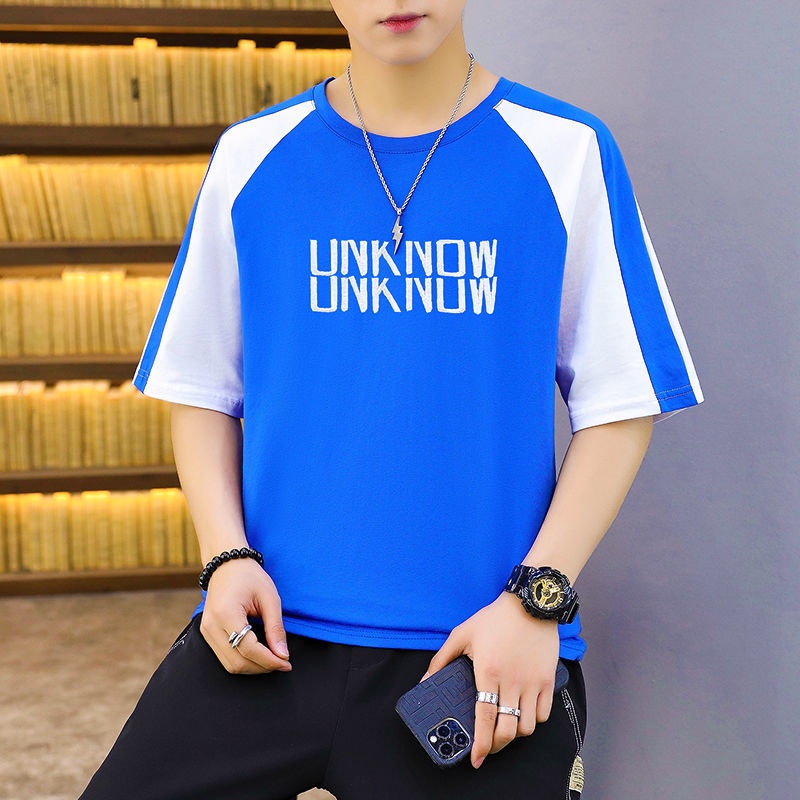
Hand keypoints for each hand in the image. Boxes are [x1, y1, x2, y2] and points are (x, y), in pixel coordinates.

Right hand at [199, 557, 291, 674]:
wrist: (227, 565)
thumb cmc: (249, 577)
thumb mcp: (269, 597)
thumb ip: (276, 627)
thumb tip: (283, 655)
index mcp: (225, 613)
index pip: (248, 648)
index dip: (269, 660)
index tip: (286, 662)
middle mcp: (211, 626)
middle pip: (237, 662)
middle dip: (262, 667)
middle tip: (283, 663)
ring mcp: (206, 631)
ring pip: (230, 664)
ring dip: (253, 667)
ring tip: (273, 660)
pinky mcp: (207, 634)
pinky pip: (225, 657)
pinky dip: (244, 661)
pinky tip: (259, 655)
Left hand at [424, 592, 559, 767]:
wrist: (530, 603)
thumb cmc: (495, 618)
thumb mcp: (461, 634)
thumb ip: (441, 660)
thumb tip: (425, 682)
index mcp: (488, 672)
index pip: (484, 718)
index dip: (480, 744)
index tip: (476, 759)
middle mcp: (512, 681)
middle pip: (508, 730)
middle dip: (497, 746)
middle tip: (488, 746)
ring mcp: (532, 682)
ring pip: (528, 726)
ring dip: (515, 734)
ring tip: (504, 728)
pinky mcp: (548, 680)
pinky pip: (544, 713)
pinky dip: (534, 720)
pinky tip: (523, 714)